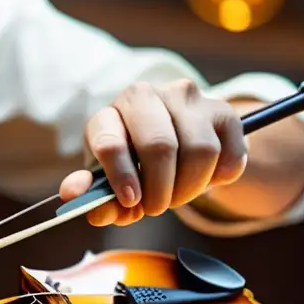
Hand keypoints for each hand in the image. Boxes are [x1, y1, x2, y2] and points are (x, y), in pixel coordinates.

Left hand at [59, 79, 247, 225]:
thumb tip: (72, 195)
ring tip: (178, 195)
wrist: (172, 143)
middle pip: (160, 146)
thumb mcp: (106, 181)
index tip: (131, 201)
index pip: (111, 141)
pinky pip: (231, 154)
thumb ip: (91, 193)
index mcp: (110, 113)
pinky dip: (219, 179)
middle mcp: (147, 96)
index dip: (121, 177)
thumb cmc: (130, 165)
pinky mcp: (224, 111)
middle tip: (157, 207)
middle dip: (160, 189)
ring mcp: (188, 99)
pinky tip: (204, 180)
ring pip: (201, 151)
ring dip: (190, 188)